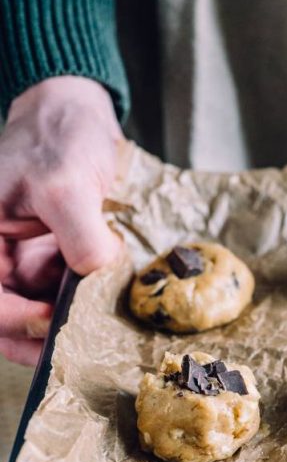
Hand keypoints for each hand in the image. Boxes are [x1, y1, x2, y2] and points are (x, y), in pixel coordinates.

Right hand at [0, 77, 121, 364]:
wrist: (77, 115)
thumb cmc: (57, 137)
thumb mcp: (67, 184)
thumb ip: (80, 234)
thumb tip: (96, 275)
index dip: (10, 319)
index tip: (48, 319)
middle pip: (2, 315)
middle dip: (35, 334)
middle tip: (74, 346)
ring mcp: (17, 259)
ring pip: (30, 310)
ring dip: (59, 322)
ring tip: (93, 327)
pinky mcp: (45, 259)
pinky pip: (55, 293)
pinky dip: (76, 302)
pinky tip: (101, 302)